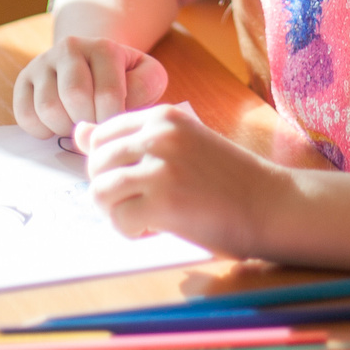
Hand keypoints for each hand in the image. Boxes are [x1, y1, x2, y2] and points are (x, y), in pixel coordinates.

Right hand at [11, 35, 168, 138]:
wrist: (94, 63)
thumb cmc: (125, 78)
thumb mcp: (148, 76)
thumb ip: (145, 88)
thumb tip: (114, 110)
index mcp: (104, 47)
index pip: (108, 94)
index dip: (111, 120)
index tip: (114, 126)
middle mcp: (70, 47)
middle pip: (74, 98)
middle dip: (88, 122)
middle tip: (95, 126)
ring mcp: (43, 61)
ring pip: (48, 108)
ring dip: (65, 128)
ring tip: (78, 124)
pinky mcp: (24, 78)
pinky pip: (25, 114)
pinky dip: (41, 130)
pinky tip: (57, 124)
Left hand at [77, 103, 292, 255]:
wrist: (270, 204)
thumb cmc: (227, 178)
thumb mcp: (181, 145)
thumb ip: (132, 140)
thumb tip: (79, 134)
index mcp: (164, 117)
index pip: (102, 134)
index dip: (109, 164)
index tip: (133, 180)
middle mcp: (158, 136)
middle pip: (95, 163)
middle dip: (109, 190)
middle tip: (138, 204)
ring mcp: (160, 168)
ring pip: (100, 192)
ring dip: (116, 212)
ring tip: (144, 218)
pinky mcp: (164, 203)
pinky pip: (119, 220)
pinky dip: (130, 232)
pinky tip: (156, 230)